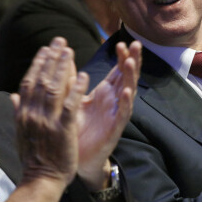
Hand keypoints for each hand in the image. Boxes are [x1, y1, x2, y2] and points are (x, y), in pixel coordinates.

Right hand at [11, 37, 85, 185]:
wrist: (42, 179)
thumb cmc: (35, 157)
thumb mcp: (22, 133)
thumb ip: (19, 112)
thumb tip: (13, 95)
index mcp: (24, 114)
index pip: (29, 82)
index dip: (38, 64)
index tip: (46, 48)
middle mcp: (33, 114)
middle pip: (41, 80)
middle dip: (51, 59)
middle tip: (60, 41)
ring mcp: (47, 121)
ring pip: (54, 88)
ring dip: (62, 68)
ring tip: (69, 52)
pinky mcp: (63, 129)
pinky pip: (70, 104)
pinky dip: (77, 88)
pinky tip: (84, 75)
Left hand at [76, 40, 141, 190]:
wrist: (76, 158)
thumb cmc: (77, 129)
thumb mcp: (73, 100)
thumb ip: (73, 81)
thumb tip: (66, 58)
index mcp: (105, 93)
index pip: (117, 71)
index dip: (122, 57)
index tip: (122, 43)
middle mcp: (114, 101)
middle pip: (127, 77)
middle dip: (132, 60)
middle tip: (136, 44)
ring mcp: (116, 113)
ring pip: (128, 91)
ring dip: (130, 77)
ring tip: (130, 62)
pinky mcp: (115, 128)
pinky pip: (123, 113)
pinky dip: (126, 103)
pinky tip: (128, 92)